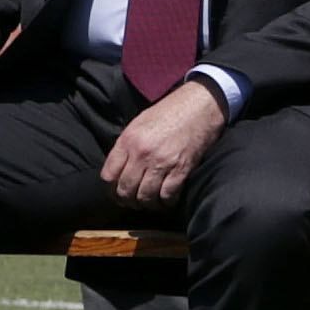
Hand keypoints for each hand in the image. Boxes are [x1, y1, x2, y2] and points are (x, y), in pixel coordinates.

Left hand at [102, 76, 230, 206]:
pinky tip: (167, 200)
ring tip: (150, 203)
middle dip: (128, 200)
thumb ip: (127, 146)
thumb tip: (119, 168)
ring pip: (145, 197)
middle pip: (125, 190)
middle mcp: (142, 153)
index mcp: (128, 140)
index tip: (117, 193)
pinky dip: (166, 202)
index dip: (111, 189)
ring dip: (147, 204)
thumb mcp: (139, 123)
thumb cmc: (170, 111)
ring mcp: (162, 162)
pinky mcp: (181, 168)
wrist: (200, 104)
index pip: (108, 176)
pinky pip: (168, 195)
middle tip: (133, 202)